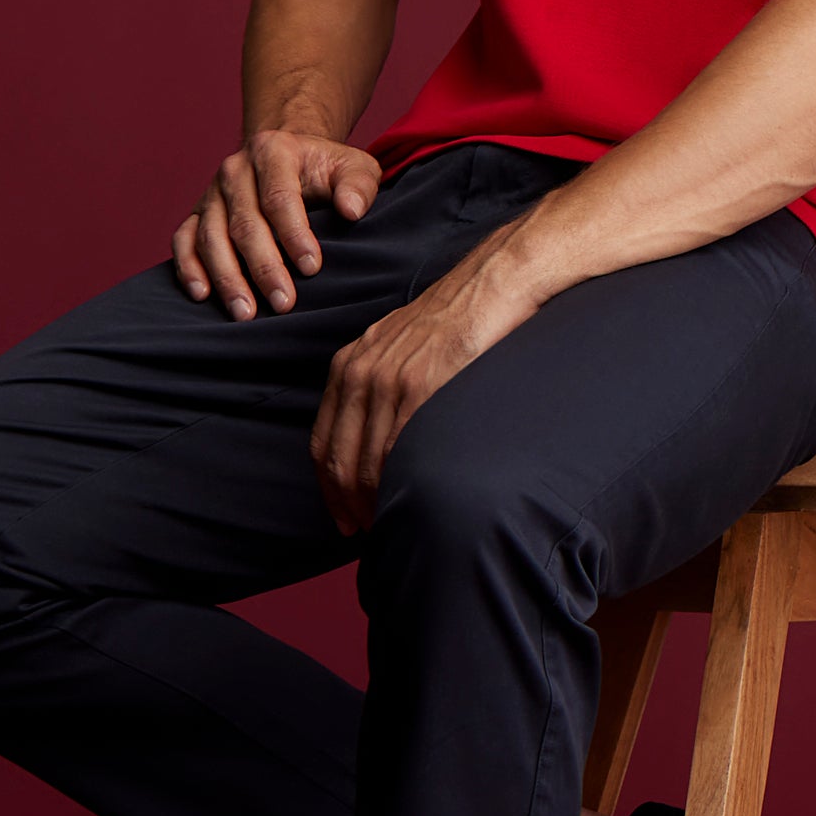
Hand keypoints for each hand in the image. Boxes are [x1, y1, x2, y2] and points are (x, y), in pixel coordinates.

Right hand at [173, 128, 383, 317]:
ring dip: (227, 277)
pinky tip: (202, 295)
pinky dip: (189, 268)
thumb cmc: (324, 169)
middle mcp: (235, 170)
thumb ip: (358, 185)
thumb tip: (352, 210)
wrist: (287, 157)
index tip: (313, 268)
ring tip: (245, 313)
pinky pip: (183, 241)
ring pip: (211, 237)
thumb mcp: (353, 166)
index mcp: (273, 151)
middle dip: (264, 267)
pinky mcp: (197, 214)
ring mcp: (212, 193)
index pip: (279, 197)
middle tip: (283, 303)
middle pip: (244, 223)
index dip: (294, 235)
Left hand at [313, 222, 545, 530]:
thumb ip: (378, 383)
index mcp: (349, 364)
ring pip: (366, 462)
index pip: (323, 441)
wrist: (492, 284)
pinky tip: (408, 500)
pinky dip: (398, 483)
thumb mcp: (397, 346)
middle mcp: (361, 372)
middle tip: (364, 532)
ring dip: (374, 502)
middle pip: (339, 459)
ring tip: (389, 525)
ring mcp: (390, 380)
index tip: (342, 515)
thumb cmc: (455, 318)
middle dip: (347, 504)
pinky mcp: (422, 386)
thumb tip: (378, 432)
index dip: (328, 487)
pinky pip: (398, 449)